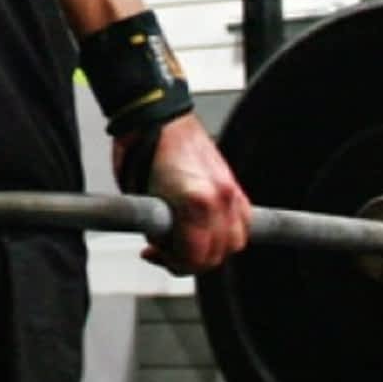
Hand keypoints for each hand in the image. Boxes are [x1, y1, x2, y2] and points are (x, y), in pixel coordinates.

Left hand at [120, 115, 252, 274]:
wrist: (156, 117)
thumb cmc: (140, 151)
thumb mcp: (141, 199)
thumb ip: (160, 228)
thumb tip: (165, 246)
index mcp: (195, 203)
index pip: (196, 256)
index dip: (174, 264)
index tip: (154, 254)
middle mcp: (220, 198)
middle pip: (218, 254)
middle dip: (190, 259)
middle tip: (164, 250)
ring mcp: (231, 190)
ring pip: (235, 241)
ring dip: (211, 248)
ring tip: (184, 240)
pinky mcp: (234, 184)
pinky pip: (242, 220)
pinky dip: (225, 230)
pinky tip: (203, 227)